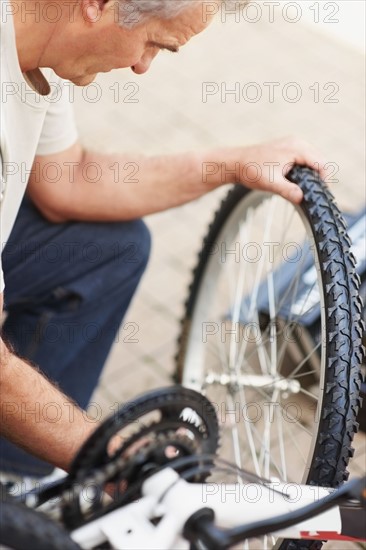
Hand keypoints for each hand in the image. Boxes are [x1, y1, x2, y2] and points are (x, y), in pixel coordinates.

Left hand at [206, 136, 327, 203]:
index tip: (321, 195)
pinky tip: (299, 181)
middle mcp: (297, 142)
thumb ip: (287, 190)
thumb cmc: (251, 171)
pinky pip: (303, 158)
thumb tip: (302, 198)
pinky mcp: (287, 148)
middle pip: (319, 160)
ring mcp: (292, 143)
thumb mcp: (270, 183)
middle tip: (315, 195)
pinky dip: (305, 169)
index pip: (321, 163)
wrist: (235, 163)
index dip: (325, 180)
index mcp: (296, 148)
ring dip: (313, 173)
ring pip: (312, 160)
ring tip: (308, 190)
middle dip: (320, 177)